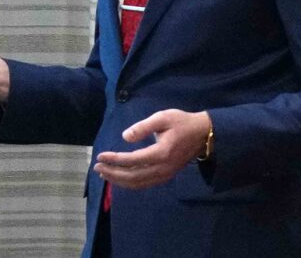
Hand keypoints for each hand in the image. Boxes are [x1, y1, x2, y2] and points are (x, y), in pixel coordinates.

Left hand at [93, 109, 210, 189]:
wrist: (203, 134)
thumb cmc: (182, 123)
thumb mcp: (163, 117)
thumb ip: (143, 127)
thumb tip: (125, 137)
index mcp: (161, 153)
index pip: (132, 160)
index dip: (115, 159)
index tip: (100, 156)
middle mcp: (162, 168)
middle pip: (133, 176)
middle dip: (113, 173)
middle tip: (97, 167)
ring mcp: (165, 174)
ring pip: (138, 183)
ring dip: (119, 180)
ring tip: (104, 174)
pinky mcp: (166, 176)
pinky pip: (145, 184)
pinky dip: (130, 183)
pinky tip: (121, 178)